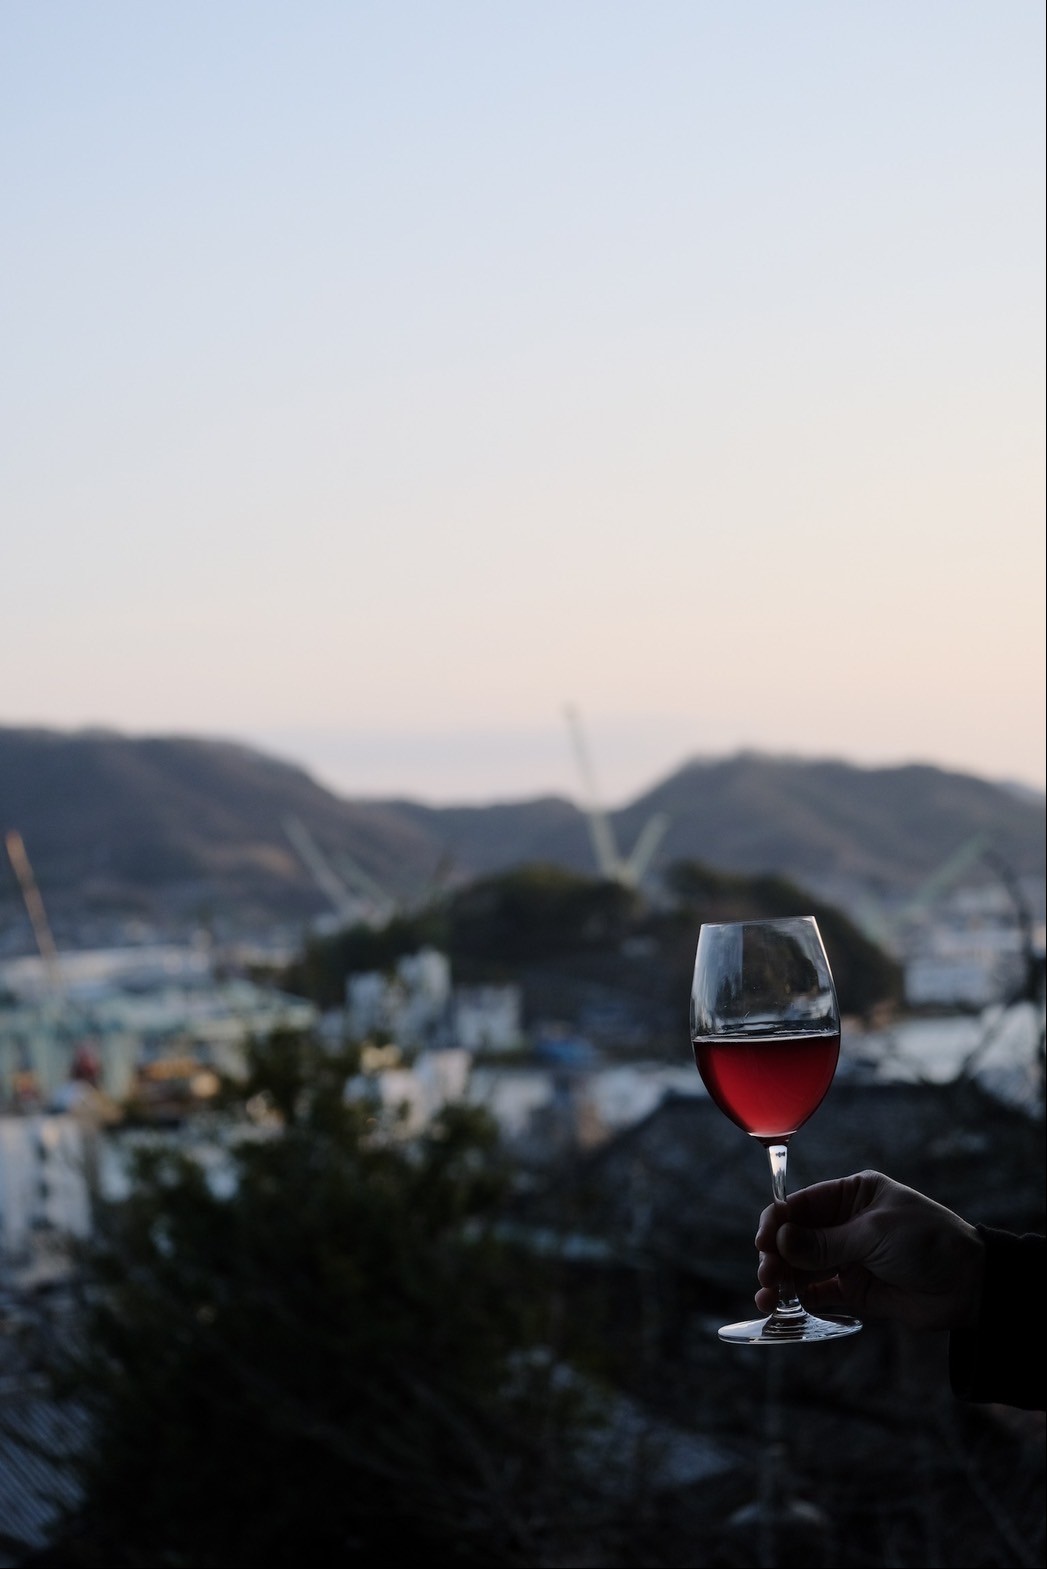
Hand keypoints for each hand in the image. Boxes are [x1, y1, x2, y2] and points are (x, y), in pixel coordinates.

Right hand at [755, 1170, 984, 1330]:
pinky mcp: (853, 1289)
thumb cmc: (928, 1243)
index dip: (778, 1220)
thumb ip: (826, 1241)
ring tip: (768, 1295)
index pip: (803, 1203)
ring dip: (781, 1278)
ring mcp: (848, 1257)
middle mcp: (845, 1223)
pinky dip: (798, 1297)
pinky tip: (781, 1306)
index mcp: (853, 1195)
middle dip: (776, 1254)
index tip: (763, 1240)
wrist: (969, 1287)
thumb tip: (780, 1239)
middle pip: (796, 1236)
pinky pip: (817, 1291)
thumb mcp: (875, 1234)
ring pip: (801, 1265)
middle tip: (767, 1273)